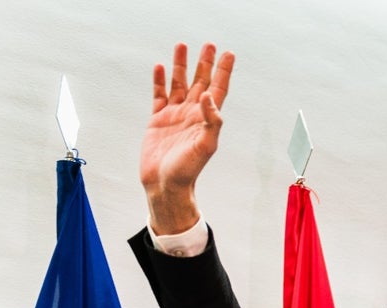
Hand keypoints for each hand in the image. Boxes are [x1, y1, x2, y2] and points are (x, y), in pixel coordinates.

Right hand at [141, 43, 234, 234]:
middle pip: (200, 82)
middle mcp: (192, 114)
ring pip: (179, 84)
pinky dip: (159, 81)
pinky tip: (160, 67)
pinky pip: (159, 95)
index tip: (228, 54)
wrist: (165, 185)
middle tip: (210, 45)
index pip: (217, 90)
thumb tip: (207, 97)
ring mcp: (174, 116)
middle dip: (205, 63)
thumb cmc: (187, 171)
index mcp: (206, 119)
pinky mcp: (157, 120)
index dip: (223, 72)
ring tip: (182, 46)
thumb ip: (211, 122)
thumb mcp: (205, 146)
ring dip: (181, 66)